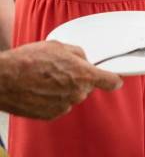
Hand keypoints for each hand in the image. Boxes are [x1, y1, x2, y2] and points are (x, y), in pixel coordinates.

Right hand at [0, 41, 122, 119]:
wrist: (4, 79)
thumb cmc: (29, 60)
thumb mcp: (59, 46)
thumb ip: (79, 54)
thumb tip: (84, 60)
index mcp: (84, 75)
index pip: (110, 81)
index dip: (114, 79)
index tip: (116, 79)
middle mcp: (77, 93)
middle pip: (86, 86)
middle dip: (78, 78)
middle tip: (59, 70)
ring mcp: (65, 105)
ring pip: (72, 96)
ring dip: (64, 89)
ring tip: (44, 79)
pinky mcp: (51, 115)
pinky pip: (59, 105)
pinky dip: (52, 99)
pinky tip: (39, 89)